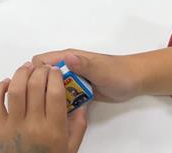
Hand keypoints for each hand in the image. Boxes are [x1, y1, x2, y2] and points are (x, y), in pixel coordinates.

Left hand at [0, 62, 87, 152]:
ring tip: (26, 67)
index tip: (56, 71)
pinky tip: (6, 82)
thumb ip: (77, 126)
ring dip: (20, 73)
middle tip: (43, 68)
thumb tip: (81, 104)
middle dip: (40, 71)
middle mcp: (33, 125)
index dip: (55, 76)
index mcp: (53, 130)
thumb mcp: (70, 149)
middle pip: (35, 86)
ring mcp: (13, 126)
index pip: (54, 93)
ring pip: (15, 89)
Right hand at [35, 45, 171, 99]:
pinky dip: (62, 104)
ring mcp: (73, 80)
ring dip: (52, 97)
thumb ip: (83, 64)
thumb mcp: (100, 69)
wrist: (134, 81)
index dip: (36, 73)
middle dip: (42, 88)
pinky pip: (64, 98)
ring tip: (56, 108)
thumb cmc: (118, 71)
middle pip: (43, 77)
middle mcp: (67, 67)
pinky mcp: (79, 91)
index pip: (41, 62)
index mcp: (68, 58)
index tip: (40, 87)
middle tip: (48, 101)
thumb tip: (67, 58)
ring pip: (52, 88)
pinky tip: (66, 112)